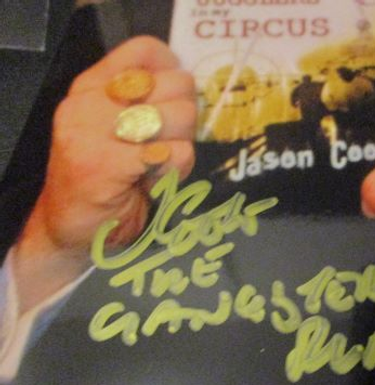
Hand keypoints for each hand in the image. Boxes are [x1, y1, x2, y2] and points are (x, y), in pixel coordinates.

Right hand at [13, 36, 195, 313]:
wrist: (68, 229)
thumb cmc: (105, 181)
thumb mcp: (119, 131)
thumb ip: (148, 104)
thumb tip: (191, 87)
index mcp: (93, 86)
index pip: (147, 50)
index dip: (174, 72)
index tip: (173, 101)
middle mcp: (89, 101)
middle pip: (177, 84)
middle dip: (186, 120)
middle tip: (164, 146)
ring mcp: (92, 130)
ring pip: (179, 117)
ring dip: (181, 148)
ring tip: (155, 167)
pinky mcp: (105, 163)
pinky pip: (174, 154)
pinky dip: (174, 173)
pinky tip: (152, 184)